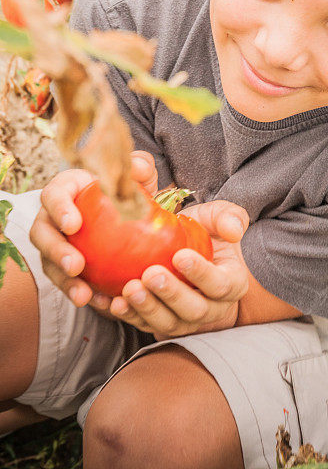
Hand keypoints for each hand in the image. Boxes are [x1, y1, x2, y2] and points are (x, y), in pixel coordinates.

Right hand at [29, 151, 159, 310]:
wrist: (131, 215)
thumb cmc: (127, 190)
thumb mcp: (139, 176)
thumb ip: (139, 168)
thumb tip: (137, 169)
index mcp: (67, 189)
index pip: (54, 195)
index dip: (59, 209)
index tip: (73, 225)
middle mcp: (53, 217)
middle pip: (43, 234)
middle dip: (56, 252)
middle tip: (76, 266)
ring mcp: (57, 244)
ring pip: (49, 264)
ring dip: (64, 282)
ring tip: (84, 296)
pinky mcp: (66, 267)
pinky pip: (69, 283)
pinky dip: (83, 294)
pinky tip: (101, 304)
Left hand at [106, 199, 249, 339]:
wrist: (184, 252)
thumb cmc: (204, 234)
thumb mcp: (218, 218)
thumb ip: (228, 217)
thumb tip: (234, 230)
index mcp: (230, 283)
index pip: (220, 284)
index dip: (201, 274)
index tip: (180, 256)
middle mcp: (210, 308)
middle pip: (193, 310)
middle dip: (171, 294)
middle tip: (150, 274)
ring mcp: (183, 320)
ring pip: (167, 323)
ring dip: (147, 309)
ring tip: (129, 289)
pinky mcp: (158, 324)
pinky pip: (141, 324)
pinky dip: (124, 314)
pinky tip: (107, 299)